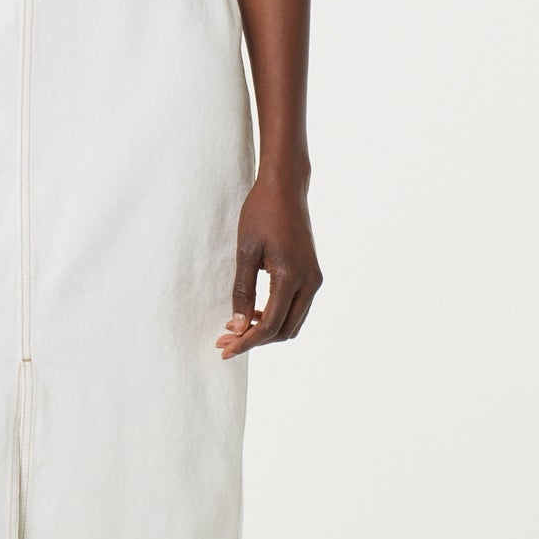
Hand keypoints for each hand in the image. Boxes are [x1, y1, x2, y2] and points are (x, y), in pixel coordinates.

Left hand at [217, 171, 320, 355]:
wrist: (285, 188)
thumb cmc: (262, 213)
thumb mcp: (245, 251)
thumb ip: (242, 291)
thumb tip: (239, 326)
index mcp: (292, 276)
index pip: (271, 324)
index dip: (247, 341)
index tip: (224, 350)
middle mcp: (310, 282)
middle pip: (285, 330)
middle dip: (255, 340)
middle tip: (224, 340)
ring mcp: (314, 279)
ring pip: (292, 323)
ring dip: (266, 330)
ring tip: (236, 328)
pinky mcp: (312, 275)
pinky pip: (296, 308)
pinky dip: (276, 317)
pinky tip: (253, 313)